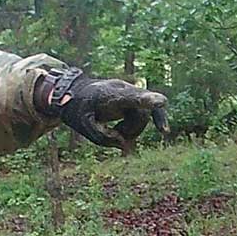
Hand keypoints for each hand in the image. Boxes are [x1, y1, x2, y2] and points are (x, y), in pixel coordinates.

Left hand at [44, 70, 168, 147]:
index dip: (146, 101)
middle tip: (114, 135)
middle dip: (132, 131)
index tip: (162, 102)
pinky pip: (147, 112)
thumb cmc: (77, 109)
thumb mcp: (83, 126)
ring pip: (144, 115)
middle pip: (141, 114)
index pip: (130, 98)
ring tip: (114, 131)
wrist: (74, 92)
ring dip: (132, 130)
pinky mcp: (133, 97)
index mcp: (107, 95)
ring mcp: (129, 92)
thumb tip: (125, 145)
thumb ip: (103, 138)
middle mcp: (123, 90)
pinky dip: (144, 124)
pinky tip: (159, 131)